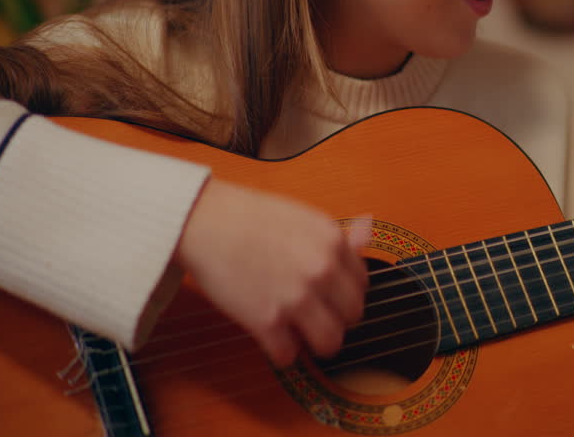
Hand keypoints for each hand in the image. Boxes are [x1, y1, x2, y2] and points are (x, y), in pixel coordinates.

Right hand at [176, 177, 370, 365]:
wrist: (205, 222)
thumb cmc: (250, 217)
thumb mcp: (303, 217)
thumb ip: (337, 235)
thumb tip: (367, 227)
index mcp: (333, 242)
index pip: (362, 284)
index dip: (344, 291)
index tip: (330, 294)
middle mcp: (321, 270)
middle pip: (353, 315)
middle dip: (336, 317)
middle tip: (316, 314)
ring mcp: (296, 297)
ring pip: (330, 342)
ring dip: (316, 341)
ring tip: (301, 333)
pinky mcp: (267, 321)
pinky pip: (290, 356)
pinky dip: (282, 352)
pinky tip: (273, 337)